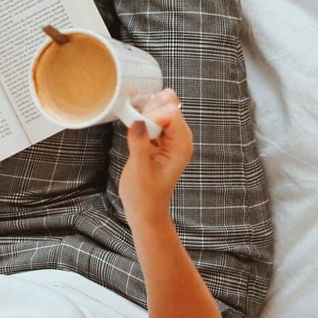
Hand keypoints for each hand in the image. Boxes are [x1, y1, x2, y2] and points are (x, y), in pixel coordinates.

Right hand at [119, 89, 192, 222]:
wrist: (145, 212)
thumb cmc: (144, 196)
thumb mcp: (139, 171)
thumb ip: (139, 144)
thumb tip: (138, 121)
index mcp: (181, 146)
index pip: (171, 113)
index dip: (152, 115)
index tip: (138, 129)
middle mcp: (180, 139)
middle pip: (169, 105)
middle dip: (149, 110)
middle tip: (136, 129)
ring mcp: (172, 138)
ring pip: (162, 108)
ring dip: (145, 113)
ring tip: (135, 131)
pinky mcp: (162, 140)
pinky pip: (155, 118)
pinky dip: (143, 118)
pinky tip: (135, 130)